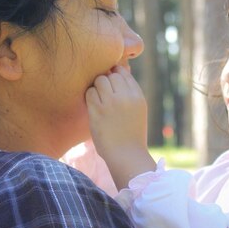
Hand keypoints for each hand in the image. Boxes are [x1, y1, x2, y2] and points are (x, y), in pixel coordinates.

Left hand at [86, 66, 154, 188]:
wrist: (126, 155)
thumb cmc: (131, 133)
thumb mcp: (138, 109)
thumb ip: (130, 92)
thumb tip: (116, 72)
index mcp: (138, 96)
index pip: (124, 73)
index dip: (116, 75)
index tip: (112, 85)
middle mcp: (126, 97)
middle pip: (111, 75)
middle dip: (106, 81)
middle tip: (104, 94)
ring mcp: (112, 103)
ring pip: (100, 80)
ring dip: (97, 88)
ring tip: (99, 100)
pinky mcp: (98, 111)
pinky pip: (90, 92)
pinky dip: (90, 97)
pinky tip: (94, 106)